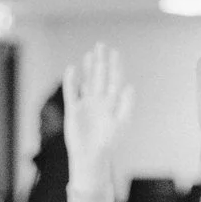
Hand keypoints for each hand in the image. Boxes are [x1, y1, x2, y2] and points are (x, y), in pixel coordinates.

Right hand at [62, 43, 131, 201]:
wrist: (91, 156)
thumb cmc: (109, 142)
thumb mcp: (122, 123)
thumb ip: (126, 104)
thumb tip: (129, 85)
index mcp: (113, 102)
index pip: (114, 79)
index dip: (115, 66)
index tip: (115, 52)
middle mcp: (99, 100)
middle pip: (100, 76)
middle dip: (101, 61)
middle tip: (101, 45)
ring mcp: (86, 104)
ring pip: (87, 81)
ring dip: (88, 68)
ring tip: (89, 54)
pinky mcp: (73, 110)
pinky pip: (71, 92)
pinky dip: (71, 81)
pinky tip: (72, 69)